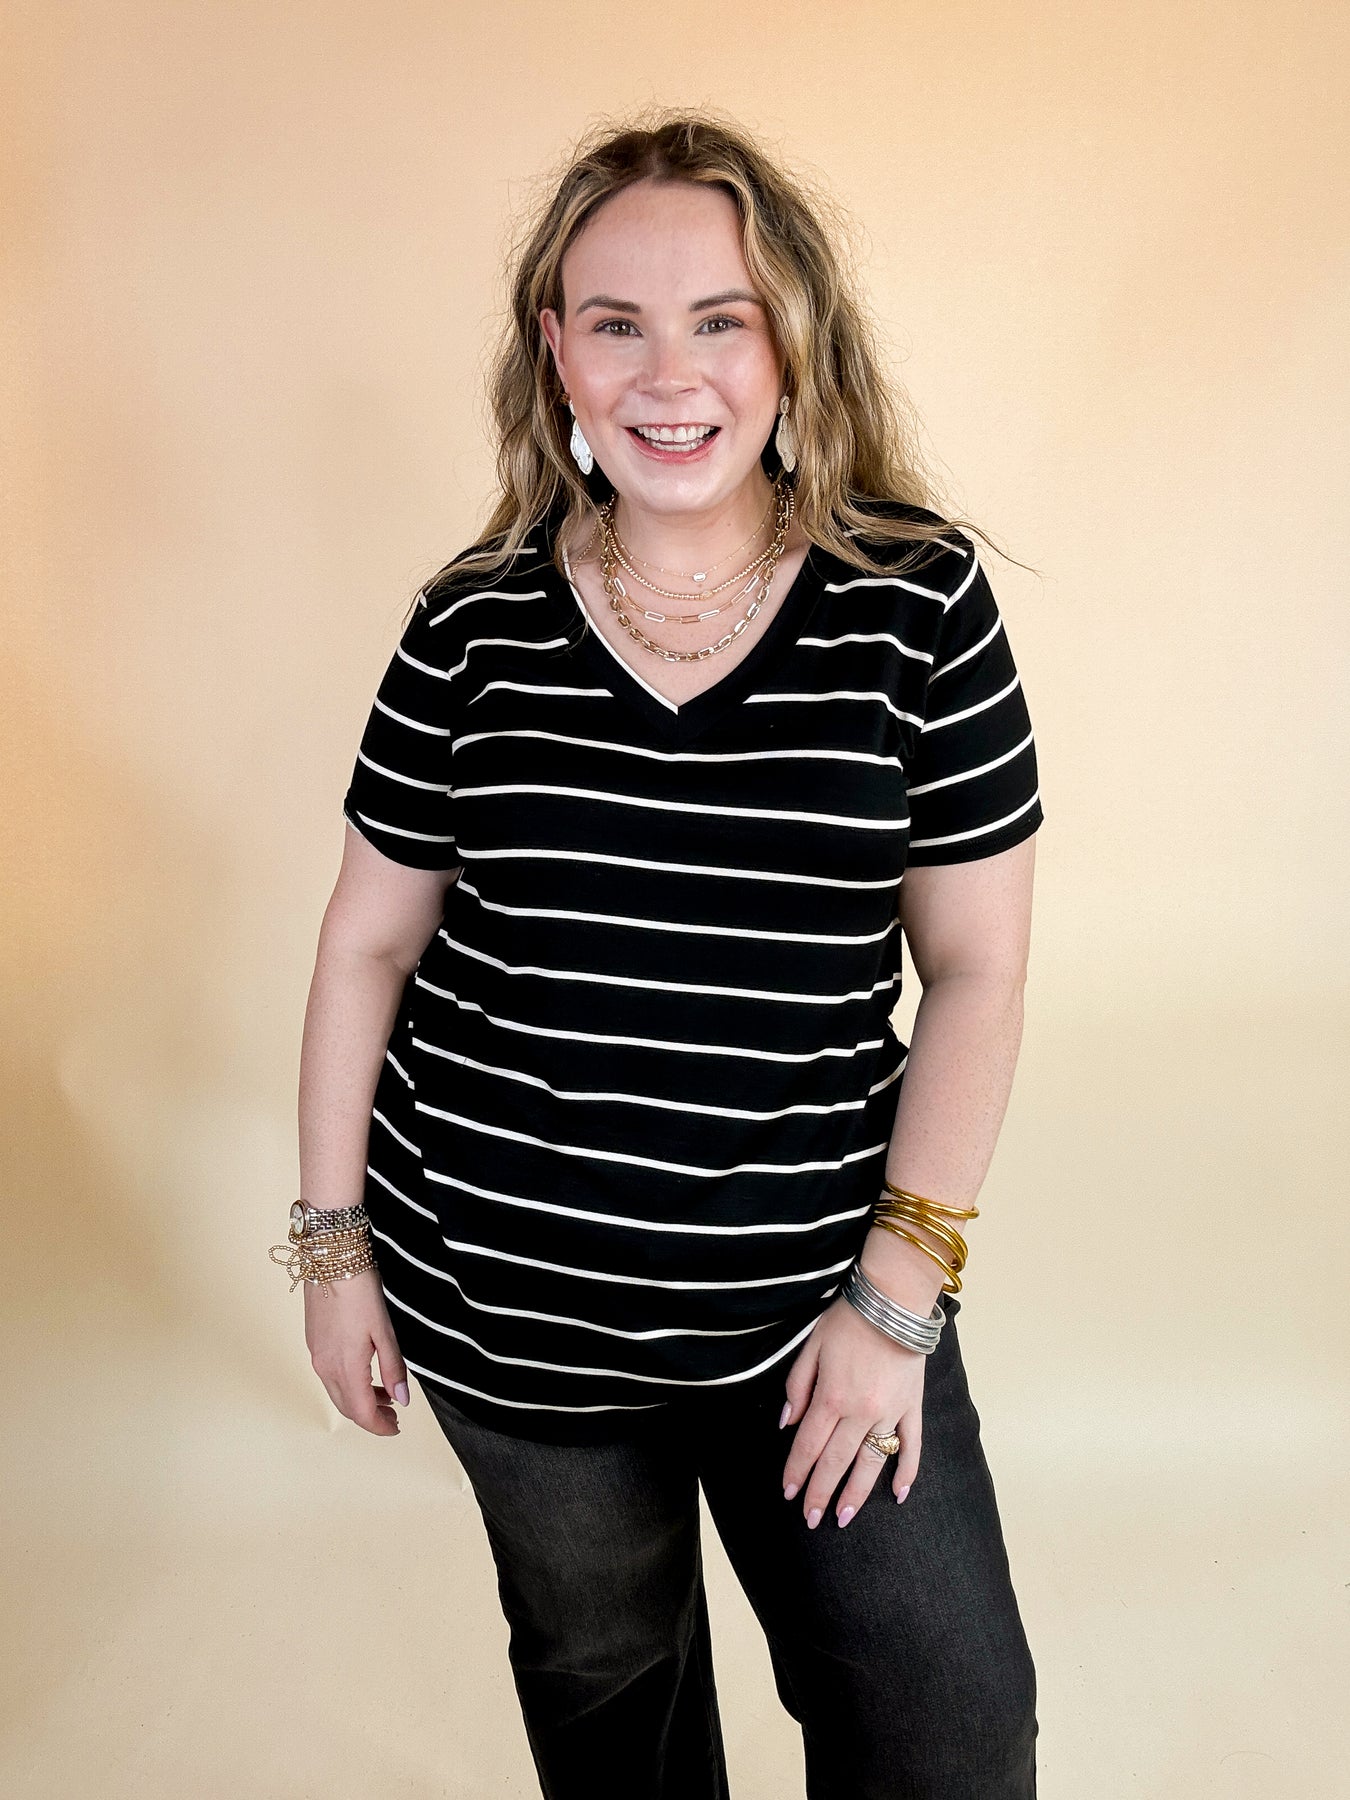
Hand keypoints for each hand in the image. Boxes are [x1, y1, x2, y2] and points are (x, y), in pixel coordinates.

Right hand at [304, 1265, 409, 1436]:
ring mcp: (316, 1356)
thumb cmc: (360, 1291)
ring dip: (359, 1400)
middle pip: (347, 1408)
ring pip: (337, 1393)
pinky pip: (330, 1376)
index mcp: (345, 1367)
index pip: (362, 1413)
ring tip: (384, 1393)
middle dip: (371, 1416)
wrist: (331, 1261)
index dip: (380, 1427)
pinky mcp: (314, 1344)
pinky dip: (348, 1384)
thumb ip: (393, 1367)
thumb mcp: (385, 1331)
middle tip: (393, 1416)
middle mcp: (326, 1367)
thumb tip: (401, 1399)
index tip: (396, 1428)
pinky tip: (364, 1372)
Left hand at [780, 1294, 924, 1527]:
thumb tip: (786, 1423)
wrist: (894, 1300)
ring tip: (844, 1517)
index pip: (808, 1445)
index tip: (788, 1494)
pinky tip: (899, 1495)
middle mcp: (860, 1412)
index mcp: (831, 1396)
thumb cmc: (848, 1320)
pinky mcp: (912, 1407)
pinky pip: (912, 1446)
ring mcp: (889, 1412)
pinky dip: (907, 1472)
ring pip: (871, 1462)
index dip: (796, 1472)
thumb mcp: (811, 1346)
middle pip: (836, 1462)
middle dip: (820, 1493)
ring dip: (857, 1493)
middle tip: (811, 1520)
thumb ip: (797, 1386)